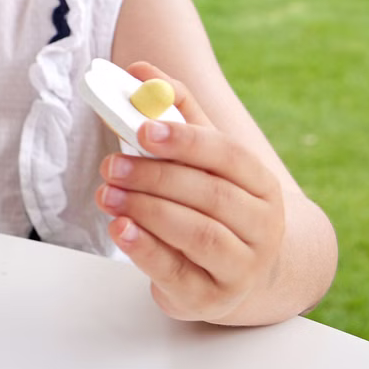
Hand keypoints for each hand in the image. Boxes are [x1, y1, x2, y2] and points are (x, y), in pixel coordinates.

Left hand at [95, 62, 285, 322]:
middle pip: (209, 194)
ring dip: (145, 209)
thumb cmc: (216, 208)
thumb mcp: (204, 162)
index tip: (142, 127)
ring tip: (106, 193)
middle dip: (154, 176)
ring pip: (196, 233)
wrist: (244, 276)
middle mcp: (262, 227)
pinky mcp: (211, 299)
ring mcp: (242, 268)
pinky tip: (119, 228)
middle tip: (111, 164)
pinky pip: (177, 272)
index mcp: (261, 185)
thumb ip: (176, 113)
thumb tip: (139, 70)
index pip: (229, 155)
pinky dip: (144, 249)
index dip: (186, 139)